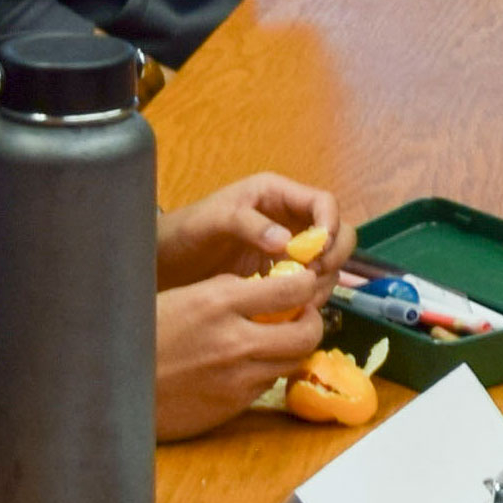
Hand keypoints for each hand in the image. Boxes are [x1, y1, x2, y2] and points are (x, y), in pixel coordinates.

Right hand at [155, 265, 330, 437]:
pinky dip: (267, 371)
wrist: (113, 386)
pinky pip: (268, 383)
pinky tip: (248, 364)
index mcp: (220, 302)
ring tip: (275, 339)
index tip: (300, 285)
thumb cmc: (143, 334)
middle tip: (301, 316)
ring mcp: (238, 377)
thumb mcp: (184, 296)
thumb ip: (227, 292)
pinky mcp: (234, 405)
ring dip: (291, 348)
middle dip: (311, 322)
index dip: (304, 286)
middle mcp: (237, 341)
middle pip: (307, 332)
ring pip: (293, 361)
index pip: (293, 290)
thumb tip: (267, 288)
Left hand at [161, 173, 336, 286]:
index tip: (319, 251)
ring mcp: (288, 247)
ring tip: (302, 298)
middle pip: (337, 232)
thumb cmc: (186, 230)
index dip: (330, 224)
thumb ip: (249, 225)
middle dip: (333, 255)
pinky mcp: (280, 273)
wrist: (166, 260)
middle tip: (313, 276)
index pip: (324, 202)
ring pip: (327, 261)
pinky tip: (293, 307)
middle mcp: (289, 218)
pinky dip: (308, 295)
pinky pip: (308, 283)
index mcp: (277, 194)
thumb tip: (287, 243)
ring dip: (323, 279)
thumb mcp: (215, 220)